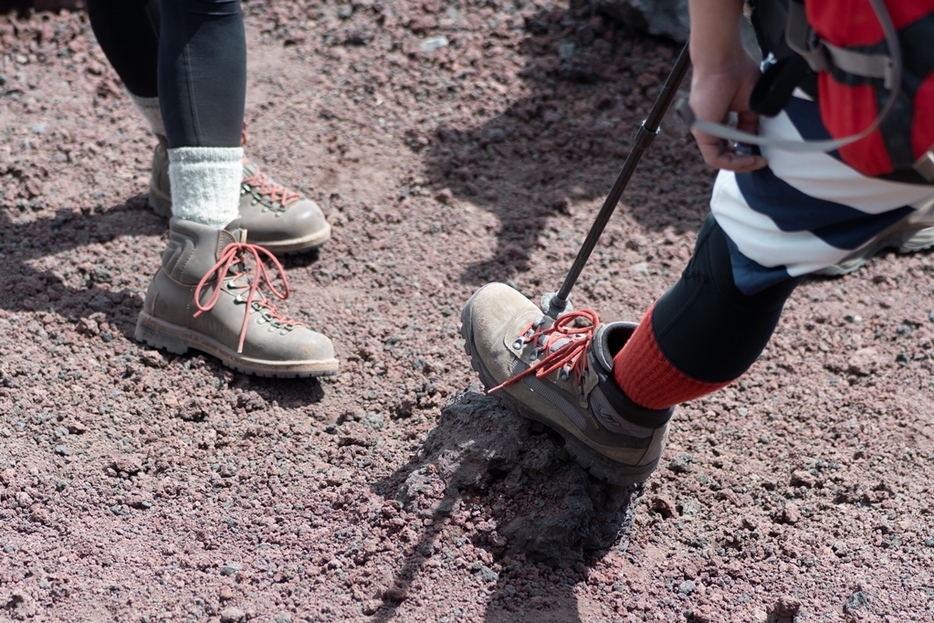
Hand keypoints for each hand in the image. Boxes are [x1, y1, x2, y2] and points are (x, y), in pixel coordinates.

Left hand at [688, 52, 768, 172]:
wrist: (724, 61)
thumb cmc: (736, 73)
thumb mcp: (749, 105)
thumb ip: (749, 123)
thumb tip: (752, 139)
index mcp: (716, 118)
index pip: (727, 143)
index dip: (744, 152)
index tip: (761, 153)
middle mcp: (707, 126)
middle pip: (722, 153)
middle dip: (742, 161)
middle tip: (759, 161)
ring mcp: (703, 130)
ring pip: (718, 159)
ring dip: (739, 164)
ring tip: (756, 162)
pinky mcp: (702, 133)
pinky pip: (715, 157)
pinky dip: (733, 162)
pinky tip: (749, 159)